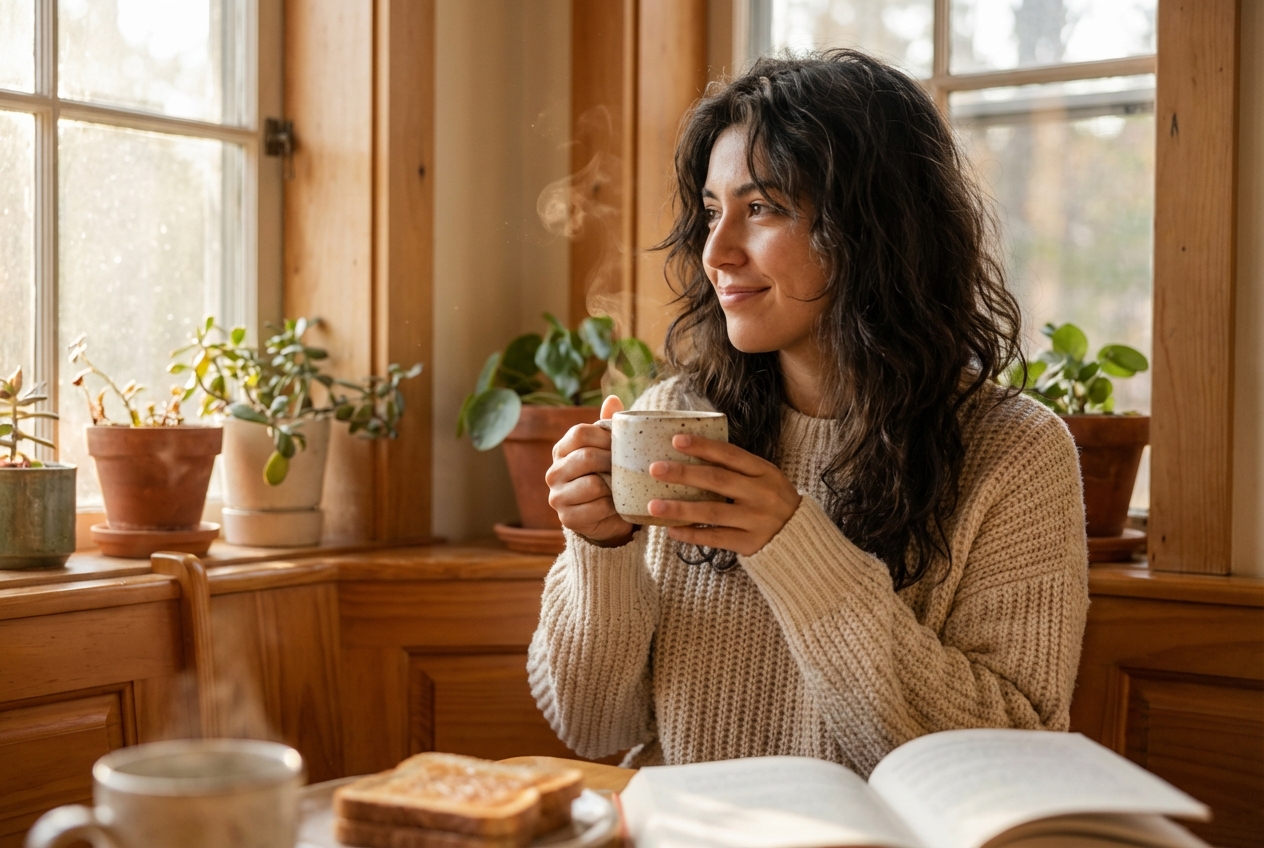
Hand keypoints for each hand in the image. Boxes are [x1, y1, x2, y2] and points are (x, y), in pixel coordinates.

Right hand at [545, 395, 635, 546]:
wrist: (602, 517)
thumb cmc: (605, 476)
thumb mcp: (606, 450)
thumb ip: (607, 426)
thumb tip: (613, 398)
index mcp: (562, 450)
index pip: (580, 432)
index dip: (604, 435)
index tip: (621, 444)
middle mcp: (554, 472)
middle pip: (586, 457)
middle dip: (612, 461)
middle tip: (627, 466)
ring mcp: (557, 497)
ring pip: (592, 484)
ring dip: (613, 486)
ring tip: (622, 487)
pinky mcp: (567, 518)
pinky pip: (597, 507)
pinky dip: (613, 507)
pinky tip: (617, 506)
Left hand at [647, 435, 801, 555]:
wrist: (803, 540)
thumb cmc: (773, 503)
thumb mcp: (764, 480)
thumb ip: (737, 470)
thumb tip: (692, 456)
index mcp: (765, 471)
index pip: (730, 454)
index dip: (703, 446)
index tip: (675, 440)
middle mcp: (762, 494)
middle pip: (717, 480)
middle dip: (684, 473)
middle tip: (655, 469)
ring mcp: (757, 520)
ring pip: (713, 512)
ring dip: (680, 508)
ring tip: (653, 506)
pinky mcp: (751, 543)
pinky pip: (716, 538)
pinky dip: (692, 534)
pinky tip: (671, 531)